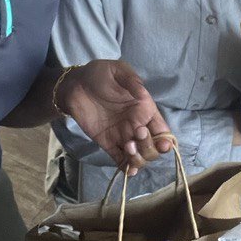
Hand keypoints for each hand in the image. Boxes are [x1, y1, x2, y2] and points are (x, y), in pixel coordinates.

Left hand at [55, 60, 173, 174]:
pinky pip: (120, 160)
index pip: (162, 130)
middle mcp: (136, 125)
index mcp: (144, 109)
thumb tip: (143, 93)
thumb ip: (131, 80)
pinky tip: (128, 170)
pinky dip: (126, 168)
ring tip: (127, 147)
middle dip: (149, 147)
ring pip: (138, 157)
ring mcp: (122, 136)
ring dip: (137, 158)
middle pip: (152, 147)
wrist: (75, 84)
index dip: (166, 140)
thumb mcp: (117, 70)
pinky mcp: (107, 143)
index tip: (163, 144)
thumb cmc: (99, 74)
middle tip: (136, 134)